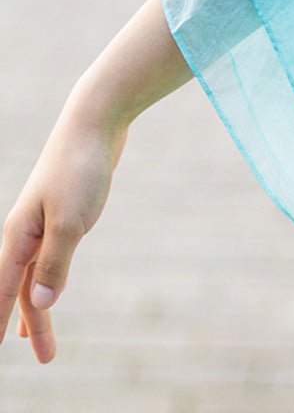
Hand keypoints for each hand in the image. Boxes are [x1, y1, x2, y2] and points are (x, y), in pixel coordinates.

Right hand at [0, 0, 191, 362]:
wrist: (95, 123)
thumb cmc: (81, 169)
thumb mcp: (71, 220)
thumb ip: (55, 262)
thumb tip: (40, 304)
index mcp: (20, 236)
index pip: (4, 290)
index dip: (0, 322)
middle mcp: (26, 232)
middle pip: (21, 288)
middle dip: (30, 325)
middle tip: (46, 359)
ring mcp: (45, 222)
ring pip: (37, 274)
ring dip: (38, 306)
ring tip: (37, 338)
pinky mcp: (65, 212)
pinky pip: (51, 256)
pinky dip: (49, 279)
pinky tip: (51, 288)